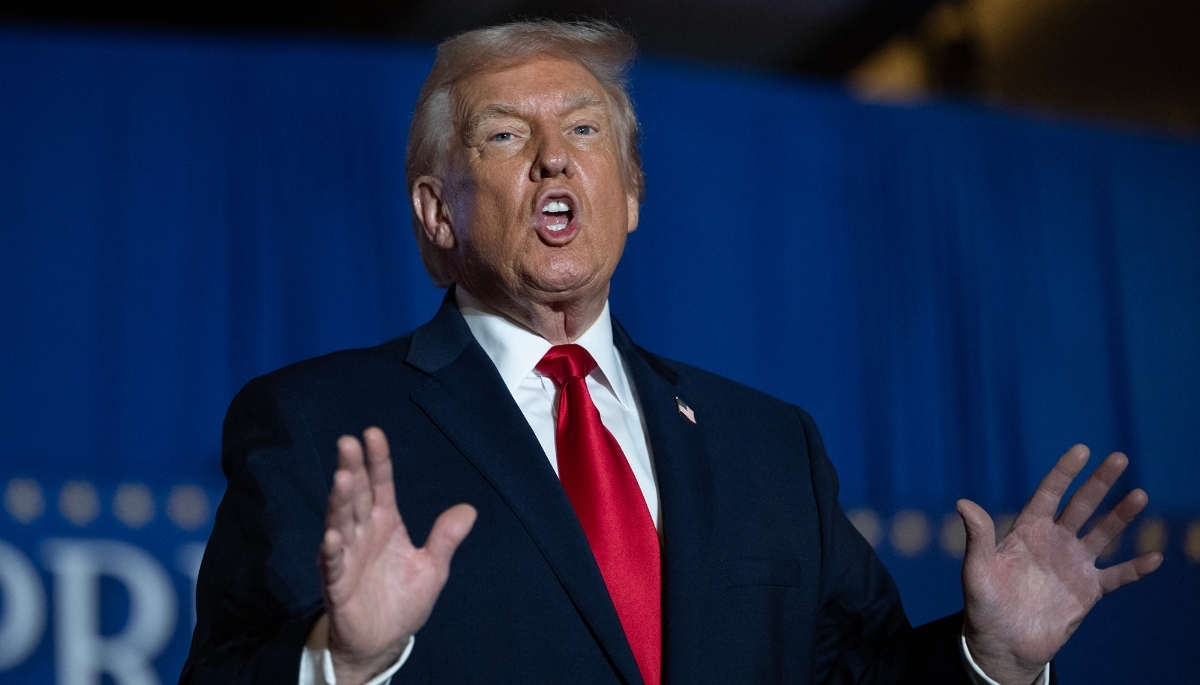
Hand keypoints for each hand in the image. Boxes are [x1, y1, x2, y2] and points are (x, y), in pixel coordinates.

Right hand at [319, 427, 476, 684]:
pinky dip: (333, 550)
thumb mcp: (432, 568)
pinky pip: (334, 564)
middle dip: (352, 470)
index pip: (381, 485)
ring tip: (342, 478)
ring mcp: (347, 556)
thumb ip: (445, 539)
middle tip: (348, 442)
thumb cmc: (403, 600)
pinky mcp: (337, 584)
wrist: (383, 642)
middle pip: (357, 496)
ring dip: (340, 502)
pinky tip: (334, 536)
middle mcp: (363, 534)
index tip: (373, 433)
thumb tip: (470, 509)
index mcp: (386, 524)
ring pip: (341, 523)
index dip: (377, 461)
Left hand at [958, 445, 1161, 684]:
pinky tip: (1153, 558)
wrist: (1003, 643)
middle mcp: (1054, 541)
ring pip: (1103, 533)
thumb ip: (977, 537)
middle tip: (1119, 458)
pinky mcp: (1088, 591)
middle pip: (1081, 506)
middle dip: (1099, 483)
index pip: (1048, 494)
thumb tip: (963, 502)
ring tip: (1139, 495)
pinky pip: (1117, 576)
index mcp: (1027, 531)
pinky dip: (1135, 568)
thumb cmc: (984, 605)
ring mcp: (1073, 564)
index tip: (1081, 449)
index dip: (1064, 472)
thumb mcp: (976, 570)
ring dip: (1121, 516)